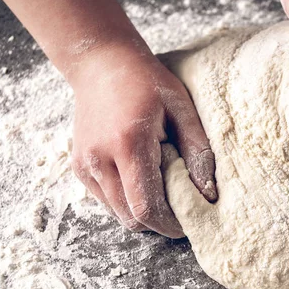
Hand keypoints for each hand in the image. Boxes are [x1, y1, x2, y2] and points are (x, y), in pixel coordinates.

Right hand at [70, 44, 215, 237]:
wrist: (101, 64)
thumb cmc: (147, 82)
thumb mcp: (181, 108)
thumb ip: (197, 151)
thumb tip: (209, 192)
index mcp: (129, 144)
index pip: (146, 207)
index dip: (169, 224)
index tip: (189, 223)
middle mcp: (100, 159)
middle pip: (130, 218)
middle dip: (158, 222)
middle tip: (181, 209)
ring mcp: (85, 165)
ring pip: (117, 213)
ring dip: (142, 212)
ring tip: (163, 190)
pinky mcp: (79, 167)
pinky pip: (106, 200)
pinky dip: (127, 201)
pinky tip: (143, 179)